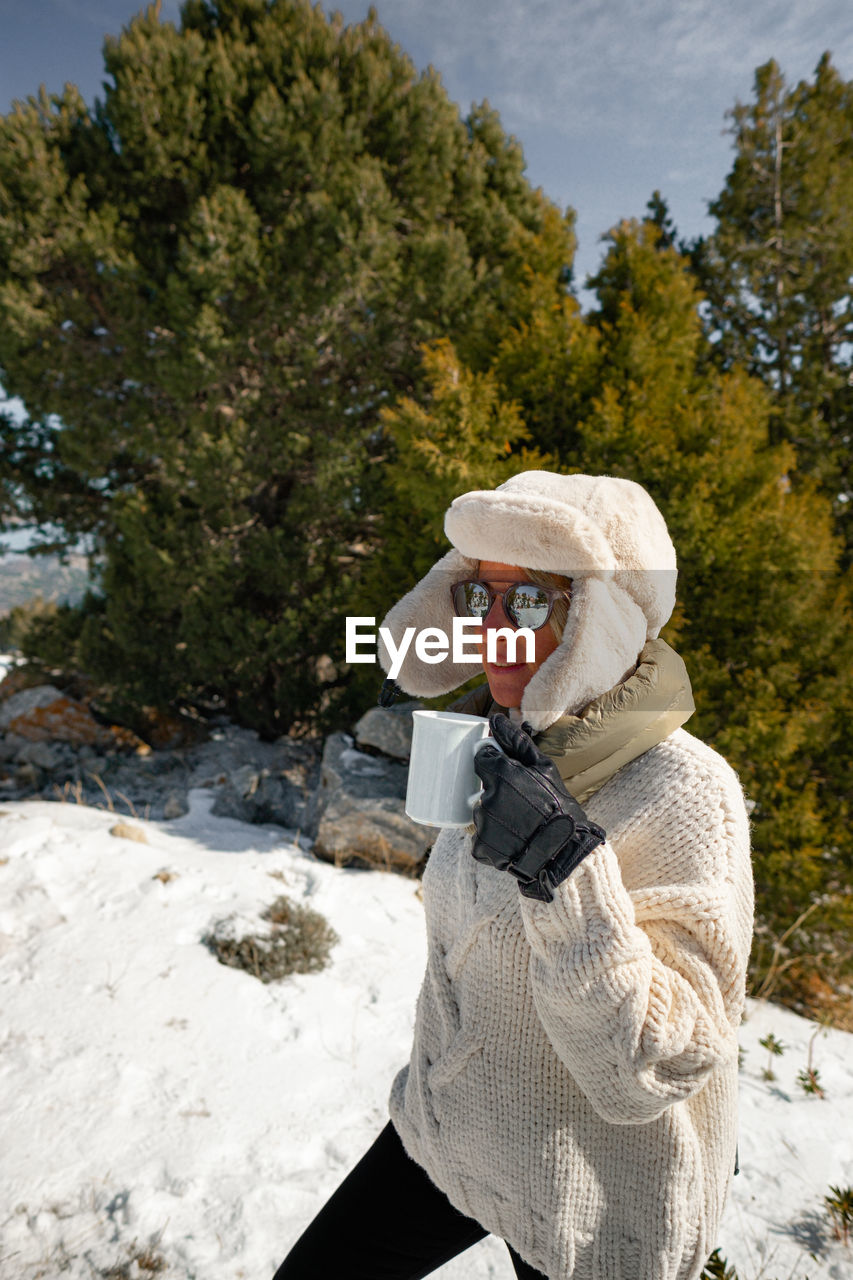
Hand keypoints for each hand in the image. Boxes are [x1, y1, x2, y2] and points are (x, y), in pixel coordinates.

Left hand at [472, 713, 605, 901]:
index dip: (495, 764)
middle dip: (498, 791)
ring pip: (482, 812)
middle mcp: (487, 798)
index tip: (509, 774)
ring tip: (520, 823)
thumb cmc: (558, 805)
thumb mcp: (544, 768)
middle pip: (481, 787)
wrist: (565, 850)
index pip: (482, 758)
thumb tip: (495, 718)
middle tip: (521, 803)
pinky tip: (514, 838)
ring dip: (495, 815)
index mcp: (500, 774)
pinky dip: (494, 838)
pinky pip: (481, 837)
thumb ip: (516, 741)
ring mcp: (483, 825)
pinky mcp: (482, 847)